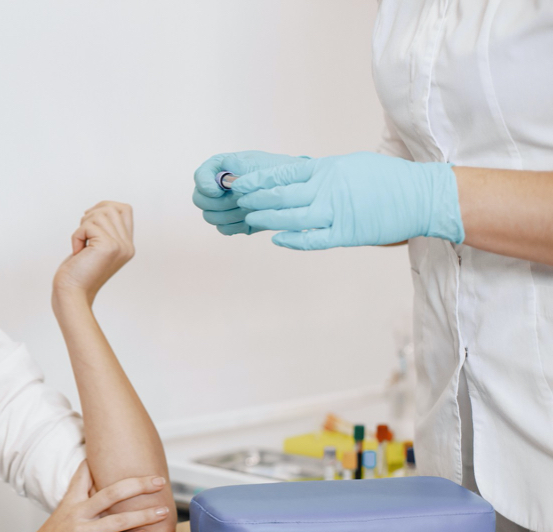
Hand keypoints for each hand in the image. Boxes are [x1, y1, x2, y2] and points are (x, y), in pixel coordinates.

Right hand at [13, 461, 169, 531]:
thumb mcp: (56, 520)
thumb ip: (76, 509)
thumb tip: (93, 502)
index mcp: (68, 503)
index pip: (84, 473)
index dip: (100, 459)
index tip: (120, 447)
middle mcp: (75, 513)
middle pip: (112, 492)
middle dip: (138, 484)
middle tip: (158, 480)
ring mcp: (80, 531)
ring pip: (118, 519)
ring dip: (144, 514)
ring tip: (162, 510)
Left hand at [53, 201, 134, 305]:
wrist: (72, 293)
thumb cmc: (78, 271)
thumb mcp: (94, 246)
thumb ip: (103, 230)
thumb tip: (99, 208)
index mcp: (127, 246)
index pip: (125, 209)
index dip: (106, 206)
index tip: (88, 218)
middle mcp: (127, 246)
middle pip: (112, 208)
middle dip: (91, 215)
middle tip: (82, 234)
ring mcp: (120, 246)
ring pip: (100, 214)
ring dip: (83, 226)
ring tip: (80, 244)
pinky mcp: (108, 246)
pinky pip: (88, 226)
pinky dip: (76, 236)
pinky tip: (77, 251)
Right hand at [192, 151, 308, 234]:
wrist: (289, 190)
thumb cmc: (275, 171)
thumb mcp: (261, 164)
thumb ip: (243, 165)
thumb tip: (226, 164)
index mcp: (217, 168)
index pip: (199, 177)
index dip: (205, 185)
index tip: (218, 190)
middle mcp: (214, 187)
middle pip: (199, 200)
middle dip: (218, 203)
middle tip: (239, 200)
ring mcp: (219, 207)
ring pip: (210, 217)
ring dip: (229, 214)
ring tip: (249, 207)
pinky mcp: (229, 222)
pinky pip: (223, 229)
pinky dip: (235, 226)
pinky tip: (250, 218)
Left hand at [232, 151, 464, 249]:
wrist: (421, 197)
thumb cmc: (387, 178)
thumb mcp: (350, 164)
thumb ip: (322, 172)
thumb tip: (299, 176)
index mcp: (327, 170)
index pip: (282, 174)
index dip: (257, 181)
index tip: (238, 183)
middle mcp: (327, 190)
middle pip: (280, 197)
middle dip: (255, 199)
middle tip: (238, 201)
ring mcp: (336, 214)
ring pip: (290, 219)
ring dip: (266, 219)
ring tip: (250, 218)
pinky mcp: (346, 235)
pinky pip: (312, 239)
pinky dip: (292, 239)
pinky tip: (277, 238)